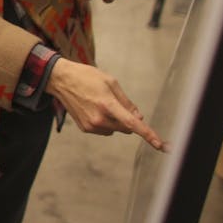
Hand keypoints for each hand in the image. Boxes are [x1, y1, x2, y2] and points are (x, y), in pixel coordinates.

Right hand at [46, 58, 164, 150]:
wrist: (61, 80)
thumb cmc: (86, 77)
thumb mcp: (110, 82)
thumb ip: (126, 102)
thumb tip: (138, 118)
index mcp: (107, 104)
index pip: (132, 124)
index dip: (148, 134)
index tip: (161, 145)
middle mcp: (99, 119)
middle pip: (126, 128)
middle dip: (127, 119)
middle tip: (116, 103)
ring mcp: (91, 126)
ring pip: (115, 130)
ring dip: (115, 121)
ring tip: (100, 103)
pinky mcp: (86, 129)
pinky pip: (105, 130)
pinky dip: (105, 122)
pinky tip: (94, 108)